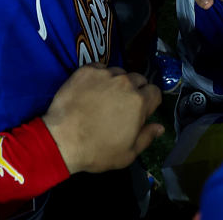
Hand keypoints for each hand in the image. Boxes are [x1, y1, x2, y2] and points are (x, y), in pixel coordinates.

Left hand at [42, 66, 162, 173]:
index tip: (141, 112)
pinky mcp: (86, 70)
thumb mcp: (128, 154)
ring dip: (117, 83)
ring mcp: (105, 74)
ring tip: (104, 97)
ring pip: (119, 73)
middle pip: (138, 79)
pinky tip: (90, 90)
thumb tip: (160, 126)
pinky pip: (100, 68)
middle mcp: (125, 83)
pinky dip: (99, 77)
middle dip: (135, 90)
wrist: (62, 140)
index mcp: (139, 102)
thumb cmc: (97, 151)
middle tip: (121, 105)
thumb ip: (147, 137)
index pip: (155, 91)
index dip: (150, 102)